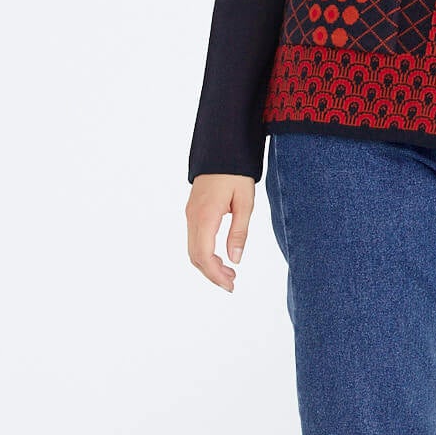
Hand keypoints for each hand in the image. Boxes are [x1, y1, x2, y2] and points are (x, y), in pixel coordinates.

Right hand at [186, 174, 255, 290]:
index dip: (215, 274)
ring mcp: (190, 214)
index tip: (230, 285)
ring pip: (192, 249)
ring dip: (208, 265)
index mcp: (205, 216)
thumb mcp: (245, 203)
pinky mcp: (192, 211)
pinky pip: (194, 239)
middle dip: (212, 274)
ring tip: (229, 273)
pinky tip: (220, 257)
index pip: (204, 255)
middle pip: (195, 256)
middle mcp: (193, 217)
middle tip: (232, 283)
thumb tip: (234, 260)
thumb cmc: (236, 174)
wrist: (222, 149)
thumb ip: (239, 232)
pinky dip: (205, 253)